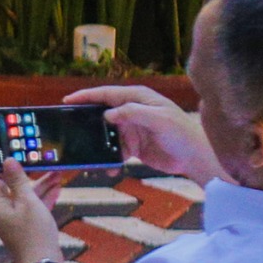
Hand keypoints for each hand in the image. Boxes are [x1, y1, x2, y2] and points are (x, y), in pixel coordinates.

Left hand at [0, 155, 66, 262]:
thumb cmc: (34, 234)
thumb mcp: (27, 202)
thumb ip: (18, 180)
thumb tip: (8, 161)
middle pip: (7, 183)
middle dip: (21, 169)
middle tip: (28, 153)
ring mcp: (12, 216)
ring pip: (23, 193)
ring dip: (38, 182)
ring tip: (55, 170)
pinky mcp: (25, 223)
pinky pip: (32, 205)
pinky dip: (43, 196)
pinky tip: (57, 185)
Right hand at [68, 84, 221, 182]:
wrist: (195, 158)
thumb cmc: (182, 133)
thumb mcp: (159, 119)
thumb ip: (133, 113)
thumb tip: (107, 114)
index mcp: (138, 98)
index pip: (106, 94)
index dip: (86, 96)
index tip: (67, 101)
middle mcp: (132, 111)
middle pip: (102, 112)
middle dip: (87, 120)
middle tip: (70, 126)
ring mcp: (131, 129)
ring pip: (106, 133)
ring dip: (98, 143)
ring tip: (87, 151)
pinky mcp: (133, 146)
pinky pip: (115, 150)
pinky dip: (109, 158)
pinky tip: (109, 167)